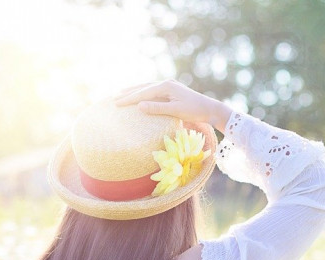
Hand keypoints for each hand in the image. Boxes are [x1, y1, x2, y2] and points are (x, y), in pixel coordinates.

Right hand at [114, 80, 232, 131]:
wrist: (210, 109)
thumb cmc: (195, 111)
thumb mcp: (175, 111)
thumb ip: (157, 108)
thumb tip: (139, 105)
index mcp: (166, 86)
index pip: (143, 93)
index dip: (129, 98)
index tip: (116, 104)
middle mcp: (166, 83)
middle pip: (143, 88)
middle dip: (128, 93)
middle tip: (114, 99)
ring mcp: (169, 86)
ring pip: (147, 88)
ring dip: (135, 91)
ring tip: (122, 94)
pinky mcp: (172, 91)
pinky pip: (153, 91)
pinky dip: (144, 93)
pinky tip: (139, 96)